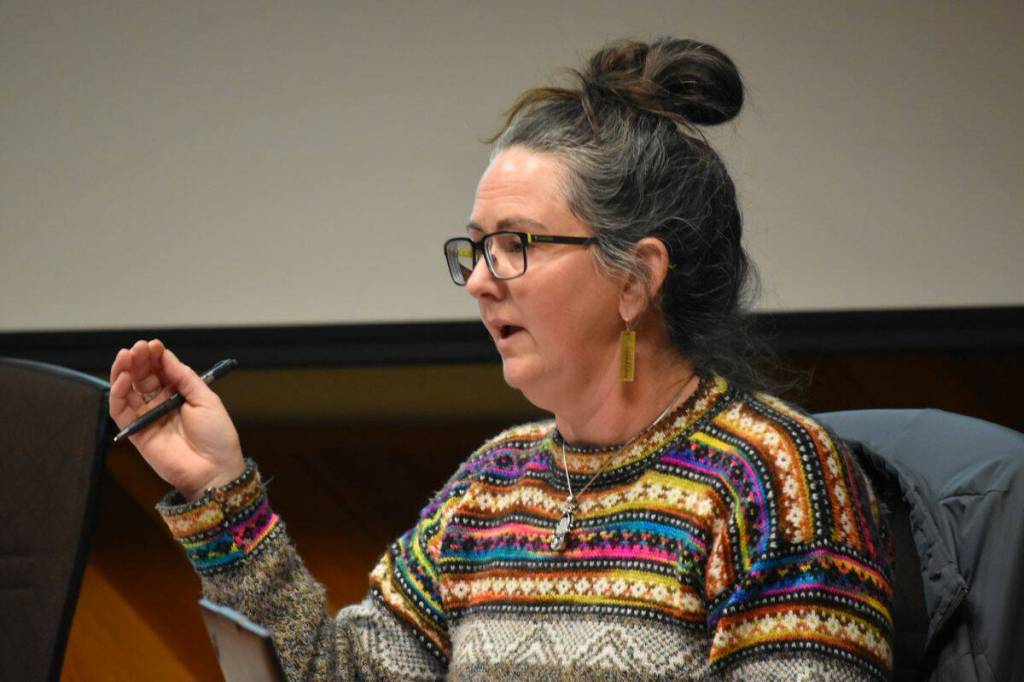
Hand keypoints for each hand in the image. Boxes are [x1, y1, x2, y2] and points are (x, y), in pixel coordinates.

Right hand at [109, 339, 244, 500]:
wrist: (215, 469)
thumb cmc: (217, 436)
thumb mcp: (206, 399)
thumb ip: (184, 378)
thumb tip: (166, 356)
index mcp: (180, 395)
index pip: (162, 371)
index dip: (156, 357)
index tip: (154, 345)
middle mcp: (161, 404)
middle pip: (143, 377)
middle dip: (139, 360)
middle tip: (138, 347)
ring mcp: (147, 417)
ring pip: (128, 390)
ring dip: (124, 371)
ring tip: (125, 355)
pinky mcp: (136, 433)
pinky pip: (120, 411)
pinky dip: (117, 393)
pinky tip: (122, 378)